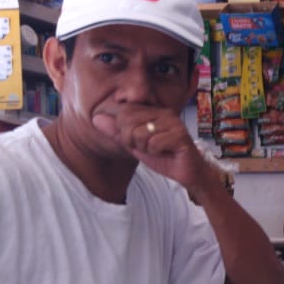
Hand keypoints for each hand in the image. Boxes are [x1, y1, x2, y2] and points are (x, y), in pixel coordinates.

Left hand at [93, 104, 209, 190]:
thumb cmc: (164, 157)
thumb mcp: (134, 145)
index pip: (123, 111)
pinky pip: (153, 143)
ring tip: (157, 150)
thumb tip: (95, 118)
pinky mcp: (180, 135)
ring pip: (140, 133)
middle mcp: (163, 112)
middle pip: (128, 120)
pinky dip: (156, 153)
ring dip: (144, 148)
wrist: (188, 172)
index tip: (134, 141)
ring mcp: (173, 122)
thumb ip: (116, 132)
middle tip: (145, 148)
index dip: (121, 130)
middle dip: (130, 140)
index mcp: (152, 111)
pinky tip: (166, 153)